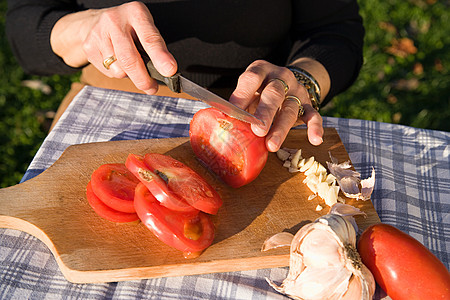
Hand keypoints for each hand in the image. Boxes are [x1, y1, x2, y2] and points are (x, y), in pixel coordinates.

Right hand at [51, 1, 175, 93]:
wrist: (96, 21)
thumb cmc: (129, 28)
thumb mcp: (145, 28)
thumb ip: (155, 47)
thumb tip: (166, 72)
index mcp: (136, 13)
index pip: (150, 39)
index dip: (160, 57)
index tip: (169, 71)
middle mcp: (115, 21)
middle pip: (130, 60)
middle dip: (143, 79)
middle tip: (152, 88)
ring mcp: (99, 34)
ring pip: (118, 70)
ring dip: (129, 75)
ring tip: (131, 65)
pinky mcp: (89, 47)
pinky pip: (108, 72)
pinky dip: (117, 73)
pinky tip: (117, 61)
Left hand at [229, 60, 323, 151]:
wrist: (285, 81)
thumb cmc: (257, 91)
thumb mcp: (247, 90)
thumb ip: (238, 103)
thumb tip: (219, 122)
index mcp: (260, 71)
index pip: (251, 79)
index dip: (242, 95)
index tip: (232, 112)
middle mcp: (280, 77)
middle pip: (274, 93)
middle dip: (265, 112)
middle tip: (257, 130)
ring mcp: (295, 90)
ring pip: (290, 108)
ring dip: (281, 128)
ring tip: (271, 145)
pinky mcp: (307, 103)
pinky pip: (313, 114)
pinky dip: (315, 127)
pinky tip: (315, 140)